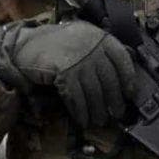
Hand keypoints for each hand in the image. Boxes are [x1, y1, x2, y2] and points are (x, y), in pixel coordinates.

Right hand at [0, 19, 138, 127]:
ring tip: (99, 120)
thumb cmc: (57, 44)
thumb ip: (101, 50)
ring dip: (97, 110)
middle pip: (109, 79)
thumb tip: (124, 72)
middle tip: (117, 113)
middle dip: (114, 100)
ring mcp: (78, 59)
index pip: (122, 59)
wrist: (27, 45)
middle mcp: (91, 47)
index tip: (130, 93)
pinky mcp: (65, 72)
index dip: (128, 78)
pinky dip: (81, 111)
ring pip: (94, 91)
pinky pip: (77, 97)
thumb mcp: (83, 39)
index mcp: (100, 37)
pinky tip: (83, 119)